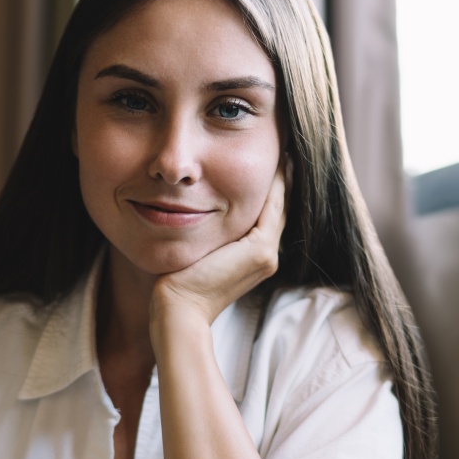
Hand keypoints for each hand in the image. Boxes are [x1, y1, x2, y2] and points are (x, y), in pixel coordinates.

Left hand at [149, 160, 289, 333]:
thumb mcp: (196, 254)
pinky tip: (277, 160)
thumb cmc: (176, 287)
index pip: (265, 217)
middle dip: (280, 179)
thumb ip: (207, 237)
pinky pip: (272, 207)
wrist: (178, 311)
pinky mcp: (259, 250)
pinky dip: (276, 183)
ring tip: (282, 148)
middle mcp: (266, 257)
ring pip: (279, 205)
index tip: (267, 161)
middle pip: (277, 209)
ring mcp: (266, 255)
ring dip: (282, 176)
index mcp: (252, 259)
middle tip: (280, 147)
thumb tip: (191, 211)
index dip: (268, 190)